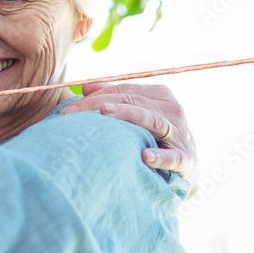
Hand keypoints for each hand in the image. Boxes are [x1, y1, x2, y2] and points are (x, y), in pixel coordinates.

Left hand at [63, 82, 197, 185]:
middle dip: (98, 105)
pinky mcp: (185, 158)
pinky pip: (173, 156)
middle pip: (131, 101)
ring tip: (104, 114)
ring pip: (150, 119)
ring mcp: (179, 132)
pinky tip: (144, 157)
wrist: (186, 166)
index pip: (122, 90)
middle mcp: (171, 109)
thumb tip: (85, 86)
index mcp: (158, 94)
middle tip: (71, 114)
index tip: (67, 110)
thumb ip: (115, 98)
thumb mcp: (137, 114)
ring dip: (127, 116)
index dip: (93, 97)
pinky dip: (159, 156)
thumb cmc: (155, 136)